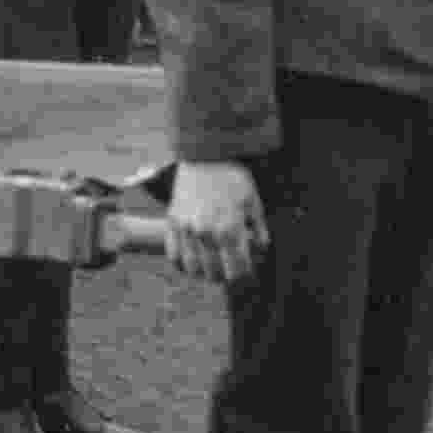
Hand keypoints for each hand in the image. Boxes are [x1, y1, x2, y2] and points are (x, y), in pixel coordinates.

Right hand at [167, 160, 268, 285]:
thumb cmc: (232, 177)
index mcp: (229, 229)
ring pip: (193, 267)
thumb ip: (258, 229)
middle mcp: (206, 233)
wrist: (203, 155)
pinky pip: (173, 254)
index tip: (248, 272)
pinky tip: (191, 263)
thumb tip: (260, 249)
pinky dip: (182, 264)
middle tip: (231, 272)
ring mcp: (186, 229)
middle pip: (214, 272)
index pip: (237, 269)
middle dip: (225, 276)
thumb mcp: (253, 202)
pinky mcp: (172, 222)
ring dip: (204, 274)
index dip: (244, 275)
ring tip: (211, 271)